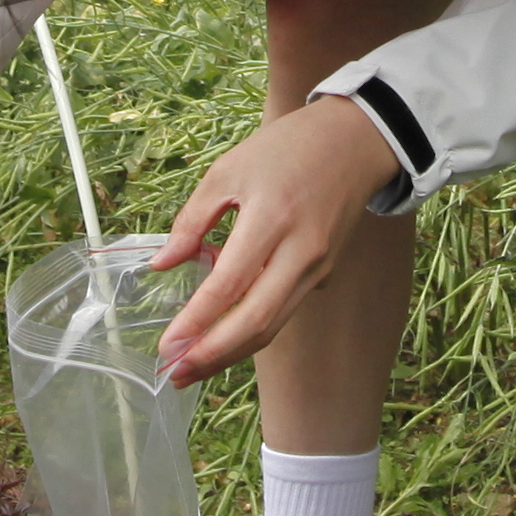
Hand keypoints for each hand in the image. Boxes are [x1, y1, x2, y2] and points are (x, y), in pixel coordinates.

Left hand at [149, 95, 405, 387]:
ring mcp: (316, 266)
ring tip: (193, 368)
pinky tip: (222, 340)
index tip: (167, 344)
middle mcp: (300, 250)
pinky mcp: (323, 273)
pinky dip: (252, 331)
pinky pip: (284, 311)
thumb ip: (192, 220)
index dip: (197, 320)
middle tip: (176, 373)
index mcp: (272, 217)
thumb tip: (162, 264)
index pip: (230, 283)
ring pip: (274, 324)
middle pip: (257, 319)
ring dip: (231, 353)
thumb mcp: (228, 170)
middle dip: (214, 354)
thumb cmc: (285, 150)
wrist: (353, 142)